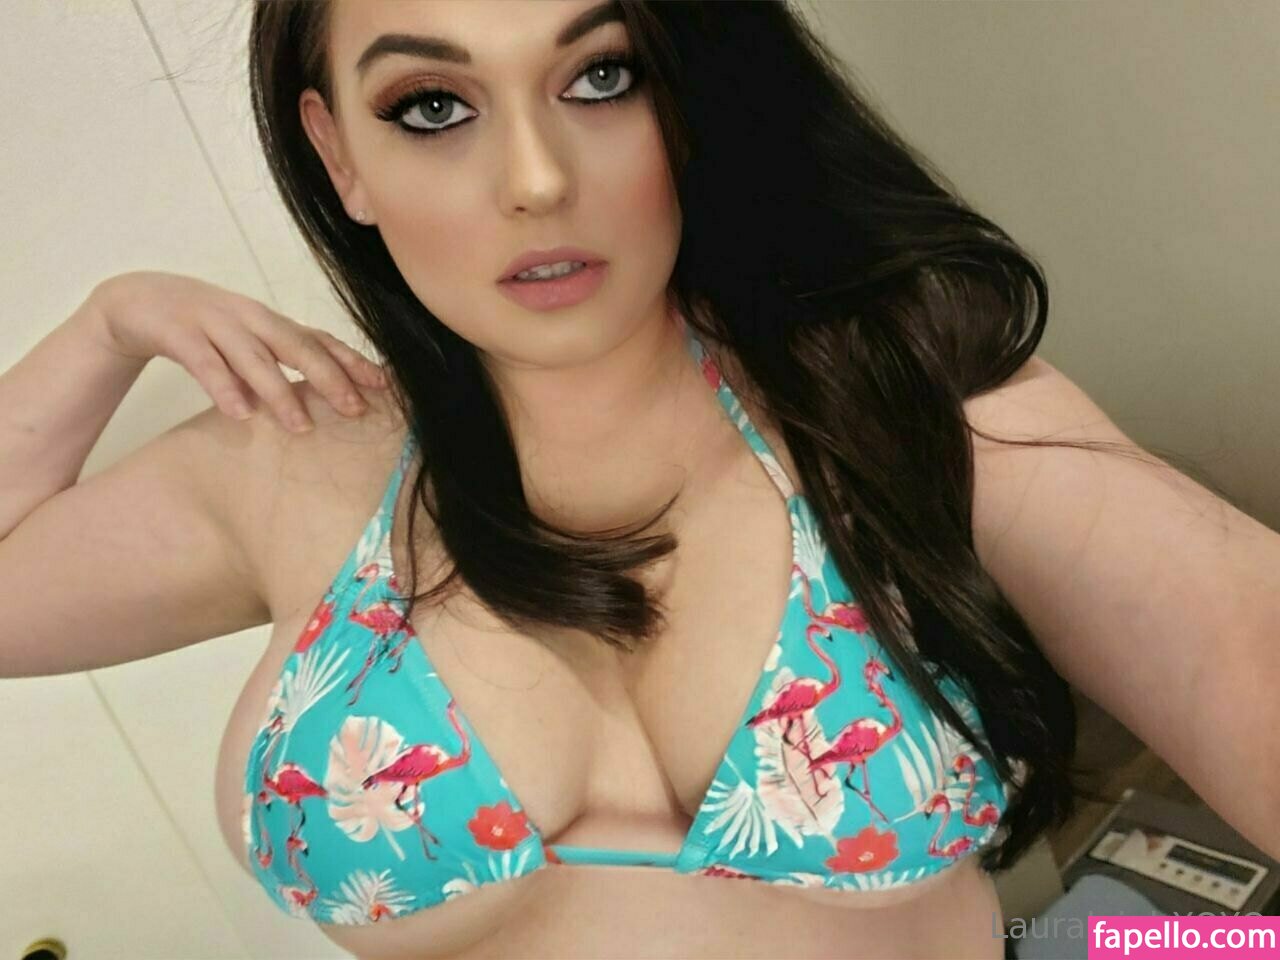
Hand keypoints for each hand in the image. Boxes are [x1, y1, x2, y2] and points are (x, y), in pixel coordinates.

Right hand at [88, 270, 387, 431]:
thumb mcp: (245, 342)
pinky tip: (239, 413)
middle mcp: (248, 317)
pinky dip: (222, 386)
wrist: (133, 300)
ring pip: (253, 357)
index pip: (318, 339)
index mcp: (269, 320)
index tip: (383, 386)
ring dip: (279, 392)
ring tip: (300, 426)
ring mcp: (212, 321)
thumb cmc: (202, 328)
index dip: (351, 361)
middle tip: (353, 409)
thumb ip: (278, 364)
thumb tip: (323, 401)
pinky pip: (203, 362)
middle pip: (295, 345)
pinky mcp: (176, 331)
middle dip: (328, 377)